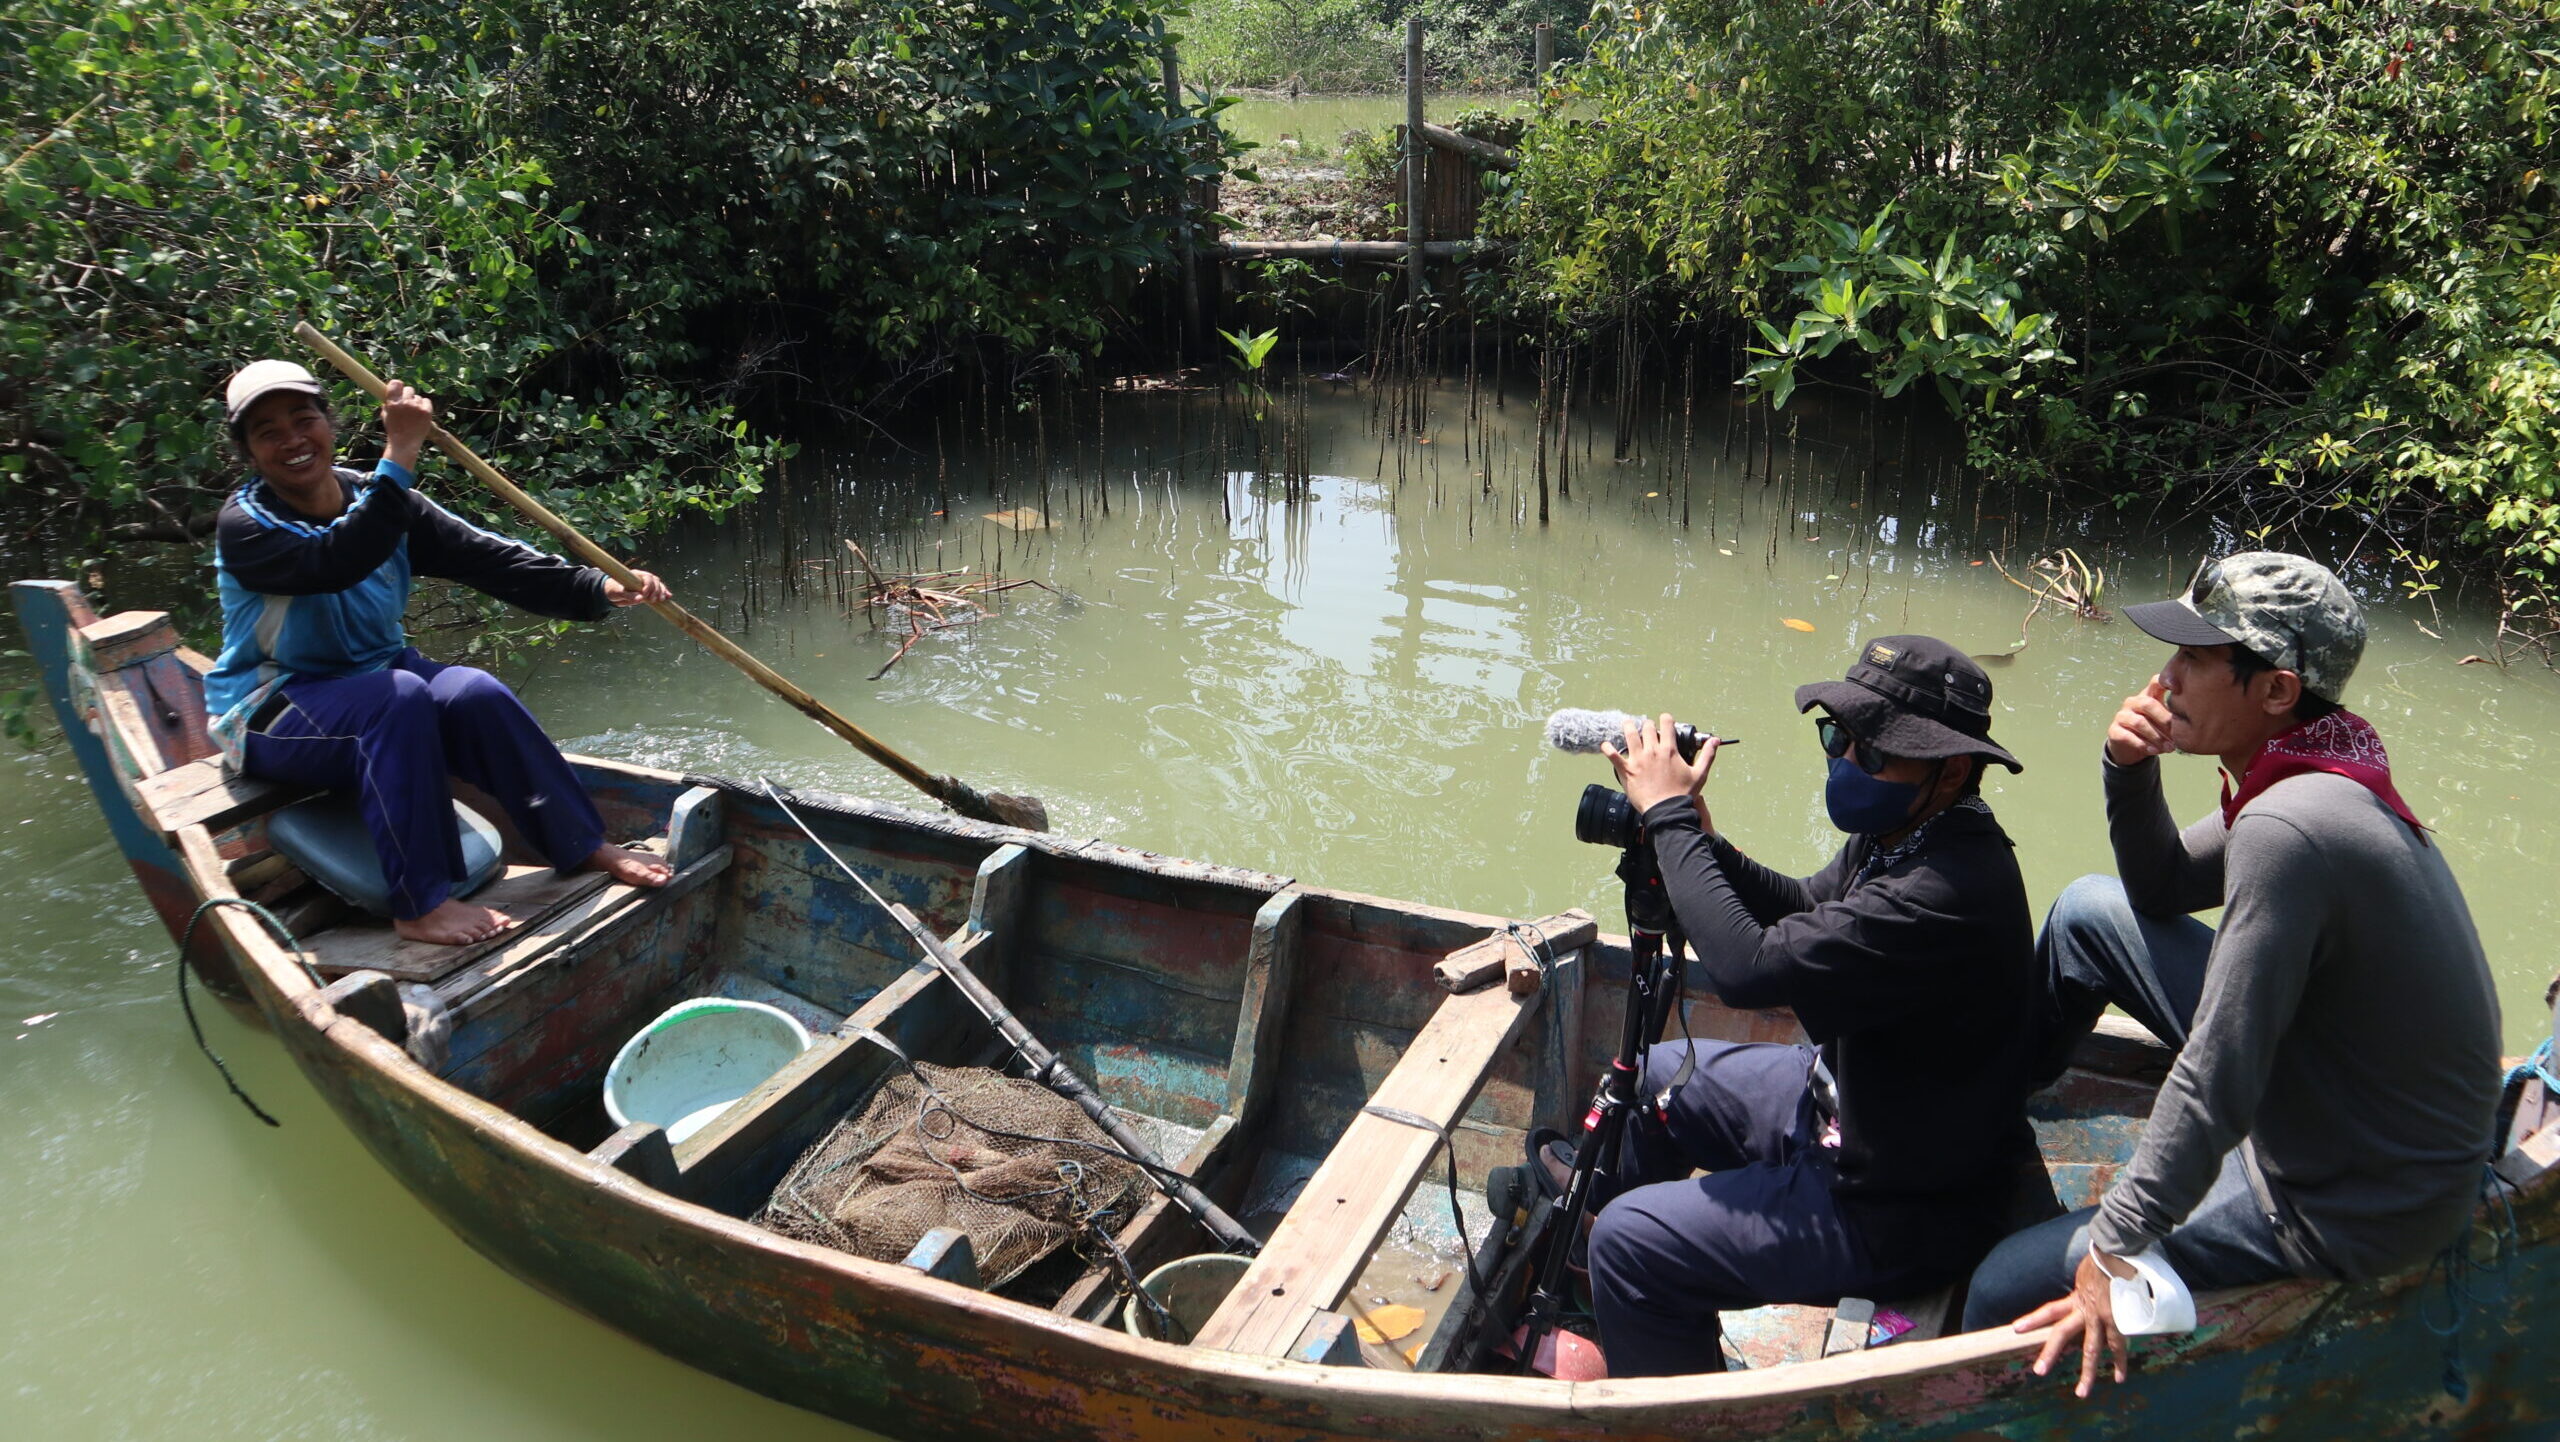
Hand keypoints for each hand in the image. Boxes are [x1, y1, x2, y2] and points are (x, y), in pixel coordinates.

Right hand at [380, 379, 434, 472]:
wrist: (405, 444)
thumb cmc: (394, 430)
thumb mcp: (386, 416)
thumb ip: (388, 403)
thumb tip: (392, 393)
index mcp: (392, 402)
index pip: (396, 383)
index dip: (398, 386)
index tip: (398, 390)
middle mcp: (405, 402)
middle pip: (409, 389)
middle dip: (407, 395)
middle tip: (406, 405)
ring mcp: (417, 407)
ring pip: (418, 397)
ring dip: (416, 402)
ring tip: (413, 414)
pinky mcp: (427, 412)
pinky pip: (427, 401)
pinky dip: (424, 406)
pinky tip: (420, 414)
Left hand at [604, 569, 669, 606]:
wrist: (613, 594)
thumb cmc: (614, 590)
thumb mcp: (618, 593)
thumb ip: (629, 595)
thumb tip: (640, 599)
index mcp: (636, 575)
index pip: (647, 577)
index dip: (648, 585)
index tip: (644, 594)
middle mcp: (643, 578)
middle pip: (655, 581)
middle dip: (656, 590)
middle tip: (652, 600)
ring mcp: (647, 584)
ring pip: (659, 585)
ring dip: (661, 592)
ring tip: (661, 600)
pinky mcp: (649, 591)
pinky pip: (659, 590)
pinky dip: (664, 593)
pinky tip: (668, 597)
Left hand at [1606, 713, 1718, 817]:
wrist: (1667, 811)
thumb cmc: (1683, 794)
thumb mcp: (1700, 774)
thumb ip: (1707, 755)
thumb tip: (1715, 741)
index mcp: (1670, 750)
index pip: (1667, 725)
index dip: (1665, 719)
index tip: (1664, 719)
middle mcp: (1653, 751)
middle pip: (1647, 728)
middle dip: (1647, 725)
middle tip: (1647, 727)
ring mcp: (1638, 760)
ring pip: (1630, 735)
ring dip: (1628, 727)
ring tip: (1627, 724)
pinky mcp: (1627, 771)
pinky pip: (1613, 756)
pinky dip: (1608, 749)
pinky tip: (1605, 745)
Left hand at [2013, 1249, 2132, 1396]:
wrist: (2121, 1254)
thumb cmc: (2108, 1258)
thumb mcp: (2090, 1271)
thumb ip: (2087, 1283)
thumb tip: (2091, 1282)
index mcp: (2076, 1298)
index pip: (2049, 1310)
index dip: (2032, 1320)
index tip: (2016, 1329)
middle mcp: (2084, 1311)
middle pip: (2062, 1334)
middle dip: (2050, 1353)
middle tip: (2039, 1371)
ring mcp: (2101, 1318)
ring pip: (2091, 1350)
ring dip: (2087, 1373)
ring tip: (2081, 1393)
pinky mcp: (2119, 1322)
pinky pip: (2119, 1348)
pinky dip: (2121, 1364)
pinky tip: (2119, 1379)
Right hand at [2105, 677, 2175, 766]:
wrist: (2131, 749)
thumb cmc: (2154, 731)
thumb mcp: (2165, 721)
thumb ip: (2175, 716)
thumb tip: (2195, 721)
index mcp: (2148, 695)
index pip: (2155, 682)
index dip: (2166, 681)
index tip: (2179, 691)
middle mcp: (2133, 702)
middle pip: (2148, 704)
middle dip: (2164, 720)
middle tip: (2177, 735)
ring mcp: (2122, 716)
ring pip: (2139, 723)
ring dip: (2156, 737)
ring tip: (2170, 748)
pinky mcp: (2114, 731)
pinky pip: (2128, 736)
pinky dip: (2144, 745)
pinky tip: (2155, 751)